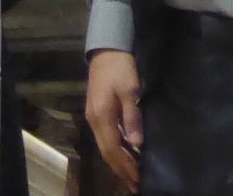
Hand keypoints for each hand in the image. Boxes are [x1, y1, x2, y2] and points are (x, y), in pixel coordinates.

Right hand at [85, 49, 142, 192]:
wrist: (107, 49)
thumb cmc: (120, 68)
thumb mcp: (130, 89)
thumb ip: (132, 116)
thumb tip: (136, 144)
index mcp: (102, 116)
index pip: (113, 149)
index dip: (126, 167)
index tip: (138, 181)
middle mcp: (94, 120)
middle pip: (107, 152)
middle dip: (121, 170)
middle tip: (136, 185)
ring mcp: (94, 117)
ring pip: (105, 147)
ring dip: (118, 163)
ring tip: (132, 177)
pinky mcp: (97, 113)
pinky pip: (106, 139)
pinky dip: (116, 151)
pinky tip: (126, 155)